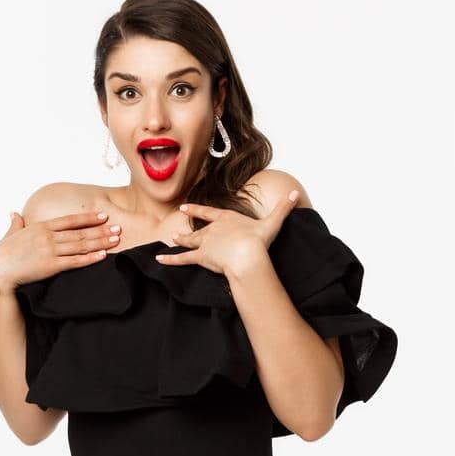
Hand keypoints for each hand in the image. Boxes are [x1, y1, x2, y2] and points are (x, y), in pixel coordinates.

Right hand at [0, 209, 121, 293]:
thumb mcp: (9, 236)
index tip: (103, 216)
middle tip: (118, 228)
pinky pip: (75, 261)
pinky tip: (103, 255)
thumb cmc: (0, 256)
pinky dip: (90, 257)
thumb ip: (15, 224)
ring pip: (81, 245)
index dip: (88, 218)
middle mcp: (48, 236)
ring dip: (100, 242)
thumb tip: (13, 214)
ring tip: (116, 239)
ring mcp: (50, 251)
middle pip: (80, 232)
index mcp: (39, 227)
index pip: (69, 220)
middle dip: (101, 230)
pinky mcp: (51, 266)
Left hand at [155, 191, 301, 277]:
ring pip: (189, 241)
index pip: (209, 212)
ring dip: (180, 241)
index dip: (198, 210)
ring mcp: (206, 242)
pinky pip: (183, 259)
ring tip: (172, 240)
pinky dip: (170, 260)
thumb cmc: (258, 240)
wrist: (247, 254)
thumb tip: (295, 194)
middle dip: (188, 228)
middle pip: (198, 228)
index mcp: (227, 218)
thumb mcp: (272, 222)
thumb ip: (283, 208)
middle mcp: (213, 229)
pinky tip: (159, 261)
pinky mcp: (201, 256)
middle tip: (177, 228)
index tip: (187, 207)